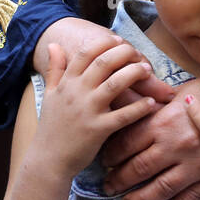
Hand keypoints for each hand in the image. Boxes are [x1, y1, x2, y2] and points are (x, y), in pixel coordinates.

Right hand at [33, 43, 159, 179]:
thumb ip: (54, 69)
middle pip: (104, 62)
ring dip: (134, 74)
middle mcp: (77, 92)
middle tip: (138, 54)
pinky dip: (139, 107)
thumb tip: (54, 45)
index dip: (104, 43)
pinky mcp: (99, 129)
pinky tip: (151, 103)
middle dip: (124, 53)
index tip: (118, 40)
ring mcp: (88, 110)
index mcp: (66, 82)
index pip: (86, 53)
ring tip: (147, 71)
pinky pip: (123, 115)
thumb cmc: (51, 127)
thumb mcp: (49, 94)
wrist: (49, 159)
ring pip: (116, 84)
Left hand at [99, 85, 199, 199]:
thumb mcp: (178, 92)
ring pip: (161, 188)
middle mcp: (176, 145)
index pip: (128, 143)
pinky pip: (190, 198)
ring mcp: (195, 164)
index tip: (105, 161)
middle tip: (108, 187)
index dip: (112, 154)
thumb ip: (153, 105)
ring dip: (140, 199)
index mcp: (164, 121)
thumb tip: (126, 111)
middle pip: (139, 168)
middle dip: (119, 180)